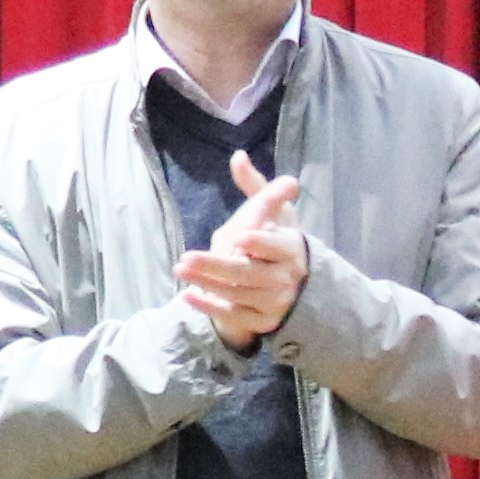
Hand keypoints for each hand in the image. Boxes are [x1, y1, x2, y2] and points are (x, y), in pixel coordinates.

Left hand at [177, 155, 309, 346]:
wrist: (298, 288)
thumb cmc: (280, 243)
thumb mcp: (276, 215)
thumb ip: (256, 188)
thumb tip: (237, 156)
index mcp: (294, 249)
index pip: (279, 248)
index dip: (260, 244)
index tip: (239, 238)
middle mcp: (288, 279)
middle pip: (249, 273)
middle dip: (217, 266)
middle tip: (187, 257)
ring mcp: (275, 303)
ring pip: (238, 294)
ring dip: (208, 283)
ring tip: (181, 270)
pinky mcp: (263, 321)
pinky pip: (234, 315)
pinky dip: (210, 307)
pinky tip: (188, 296)